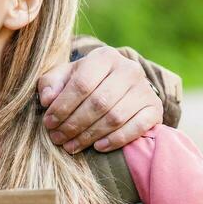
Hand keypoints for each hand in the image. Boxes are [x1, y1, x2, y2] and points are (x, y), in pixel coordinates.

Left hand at [37, 46, 160, 152]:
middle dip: (74, 124)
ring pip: (115, 117)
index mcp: (104, 56)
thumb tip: (47, 99)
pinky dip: (116, 140)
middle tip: (57, 138)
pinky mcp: (155, 108)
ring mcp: (145, 88)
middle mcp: (129, 69)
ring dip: (90, 136)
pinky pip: (137, 128)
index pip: (81, 84)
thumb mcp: (63, 77)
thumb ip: (50, 84)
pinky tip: (97, 147)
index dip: (62, 107)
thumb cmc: (84, 81)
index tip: (49, 123)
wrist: (118, 85)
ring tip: (71, 146)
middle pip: (98, 103)